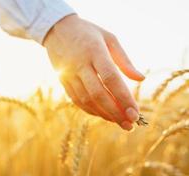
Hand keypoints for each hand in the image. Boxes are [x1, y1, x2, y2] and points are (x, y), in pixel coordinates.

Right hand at [43, 14, 144, 130]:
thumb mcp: (109, 38)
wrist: (56, 29)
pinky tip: (103, 115)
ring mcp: (69, 74)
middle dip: (115, 112)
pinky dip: (90, 110)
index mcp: (94, 51)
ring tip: (119, 122)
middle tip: (129, 124)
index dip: (123, 98)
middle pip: (98, 94)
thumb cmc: (88, 32)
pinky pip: (76, 100)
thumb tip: (141, 79)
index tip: (135, 112)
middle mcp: (80, 65)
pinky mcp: (63, 80)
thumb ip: (124, 60)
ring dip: (103, 114)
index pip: (110, 79)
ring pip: (86, 100)